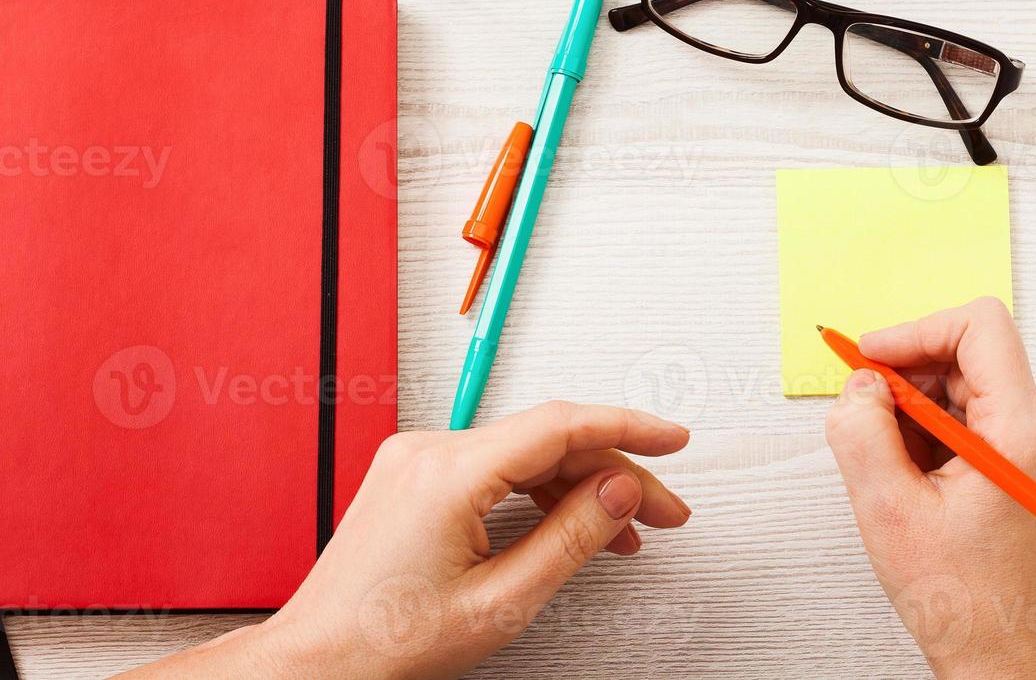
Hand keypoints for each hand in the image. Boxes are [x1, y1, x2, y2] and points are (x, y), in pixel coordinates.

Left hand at [124, 402, 690, 678]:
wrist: (317, 662)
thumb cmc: (388, 642)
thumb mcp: (501, 601)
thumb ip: (572, 537)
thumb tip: (621, 488)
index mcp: (448, 472)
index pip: (561, 424)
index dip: (628, 427)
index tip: (672, 440)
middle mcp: (429, 450)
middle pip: (549, 439)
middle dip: (615, 470)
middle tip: (663, 512)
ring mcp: (419, 459)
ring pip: (526, 452)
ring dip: (582, 483)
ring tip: (626, 530)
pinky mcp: (416, 475)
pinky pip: (497, 466)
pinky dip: (541, 491)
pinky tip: (573, 522)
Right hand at [825, 298, 1035, 678]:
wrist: (1002, 659)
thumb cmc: (962, 601)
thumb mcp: (887, 509)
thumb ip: (862, 430)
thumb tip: (861, 383)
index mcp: (1025, 431)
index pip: (979, 326)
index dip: (916, 330)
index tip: (873, 357)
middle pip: (974, 356)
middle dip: (911, 377)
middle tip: (867, 413)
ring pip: (975, 388)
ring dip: (923, 409)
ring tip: (894, 463)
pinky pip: (985, 418)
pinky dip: (941, 433)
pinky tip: (918, 478)